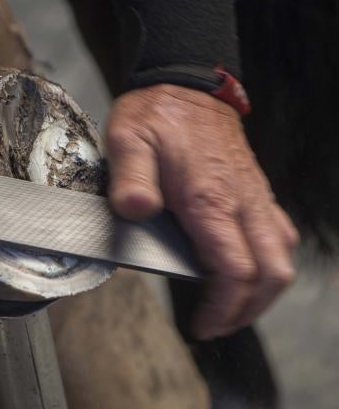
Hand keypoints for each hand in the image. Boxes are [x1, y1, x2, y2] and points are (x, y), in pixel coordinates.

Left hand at [106, 84, 298, 339]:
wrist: (186, 83)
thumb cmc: (156, 113)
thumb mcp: (128, 140)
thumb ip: (130, 178)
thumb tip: (135, 210)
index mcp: (209, 199)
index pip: (234, 270)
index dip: (223, 307)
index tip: (202, 325)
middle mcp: (240, 201)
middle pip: (270, 273)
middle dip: (247, 310)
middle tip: (217, 325)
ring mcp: (253, 196)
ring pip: (281, 256)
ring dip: (263, 291)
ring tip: (230, 307)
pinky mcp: (255, 190)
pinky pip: (277, 234)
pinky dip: (268, 263)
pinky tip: (244, 269)